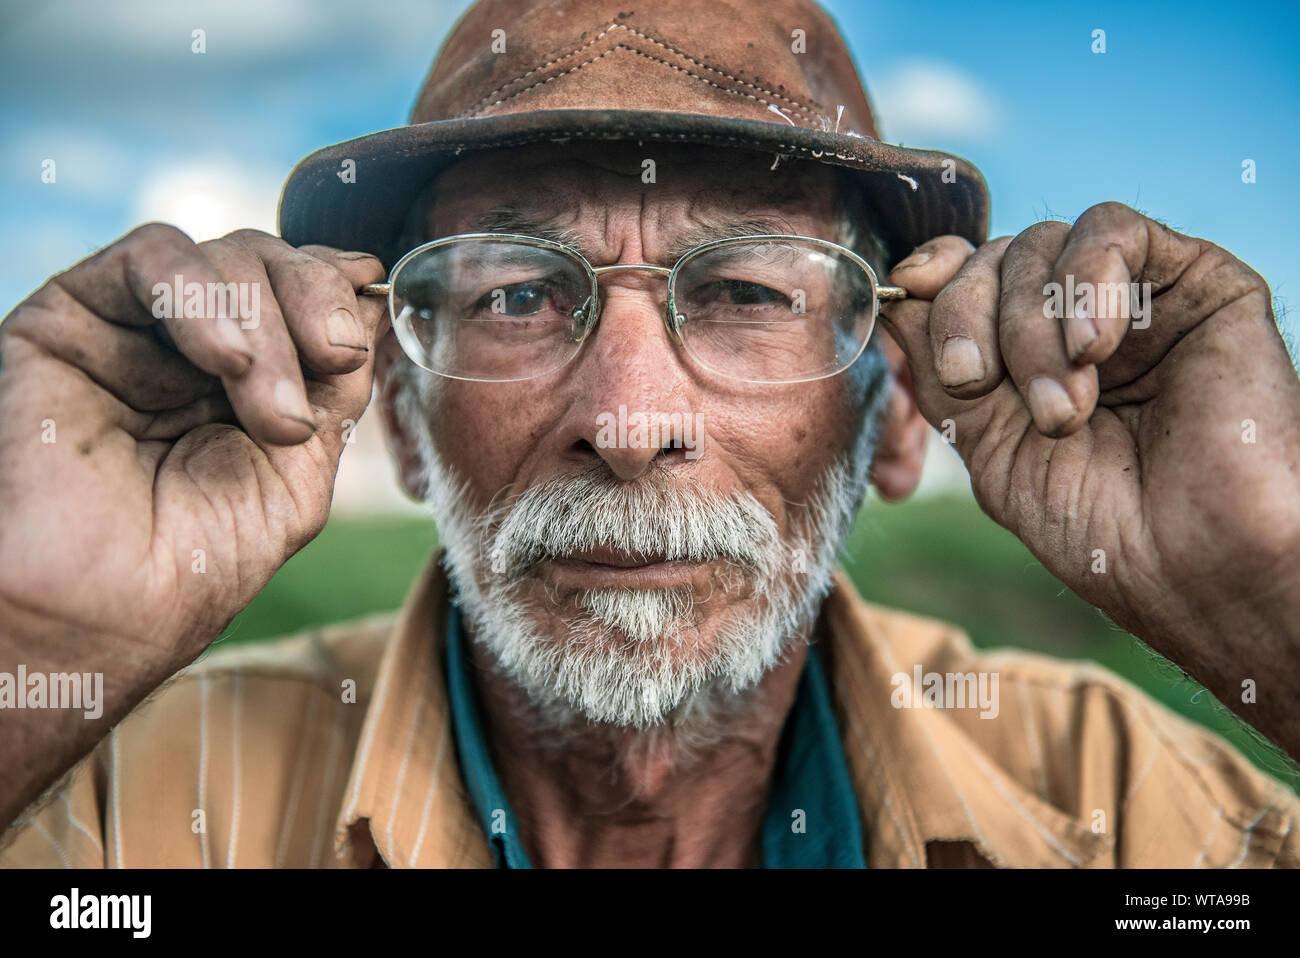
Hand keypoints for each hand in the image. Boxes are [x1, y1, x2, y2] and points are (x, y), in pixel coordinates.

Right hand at [0, 225, 385, 790]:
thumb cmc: (187, 571)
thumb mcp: (296, 477)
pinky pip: (152, 257)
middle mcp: (190, 353)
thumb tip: (369, 297)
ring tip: (274, 413)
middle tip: (338, 361)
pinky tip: (227, 360)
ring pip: (224, 256)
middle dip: (320, 304)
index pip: (306, 299)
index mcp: (248, 387)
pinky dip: (203, 294)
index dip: (343, 291)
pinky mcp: (71, 319)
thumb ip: (332, 391)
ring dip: (270, 323)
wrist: (90, 618)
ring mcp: (135, 333)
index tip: (376, 307)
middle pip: (273, 264)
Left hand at [877, 202, 1299, 752]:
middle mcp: (1080, 322)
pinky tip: (1094, 348)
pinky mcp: (1199, 283)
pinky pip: (1115, 231)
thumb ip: (942, 369)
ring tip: (1061, 408)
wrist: (1200, 566)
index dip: (931, 279)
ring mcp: (1138, 301)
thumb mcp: (991, 447)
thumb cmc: (1102, 527)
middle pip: (993, 258)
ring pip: (1044, 243)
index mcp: (1030, 359)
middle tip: (978, 382)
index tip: (906, 290)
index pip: (965, 282)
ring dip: (1029, 324)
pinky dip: (1085, 279)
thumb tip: (896, 291)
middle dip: (968, 316)